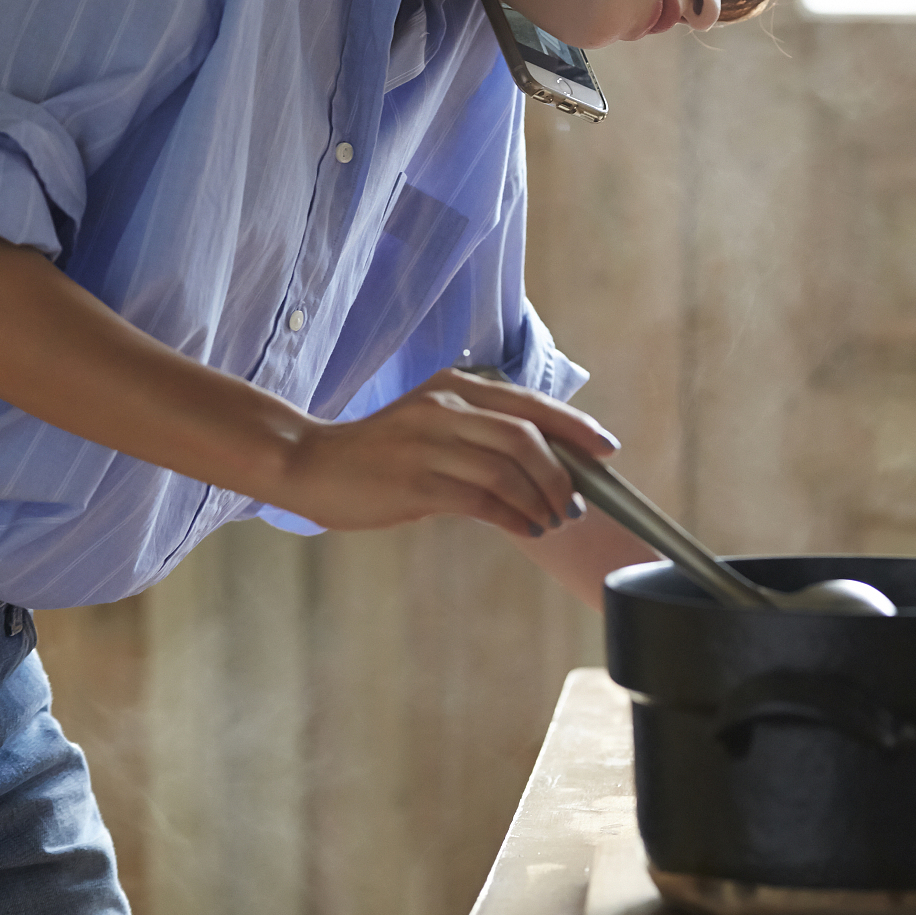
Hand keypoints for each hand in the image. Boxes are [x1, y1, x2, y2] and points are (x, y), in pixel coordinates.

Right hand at [263, 368, 618, 536]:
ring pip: (509, 470)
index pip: (530, 404)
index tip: (605, 450)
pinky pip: (482, 500)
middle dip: (562, 474)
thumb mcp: (432, 422)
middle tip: (575, 504)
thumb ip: (480, 431)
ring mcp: (429, 443)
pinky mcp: (415, 481)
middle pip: (527, 437)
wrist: (309, 464)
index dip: (575, 427)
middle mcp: (445, 406)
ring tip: (550, 521)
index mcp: (456, 386)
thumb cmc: (379, 452)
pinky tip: (524, 528)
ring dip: (540, 501)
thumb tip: (545, 461)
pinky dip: (513, 516)